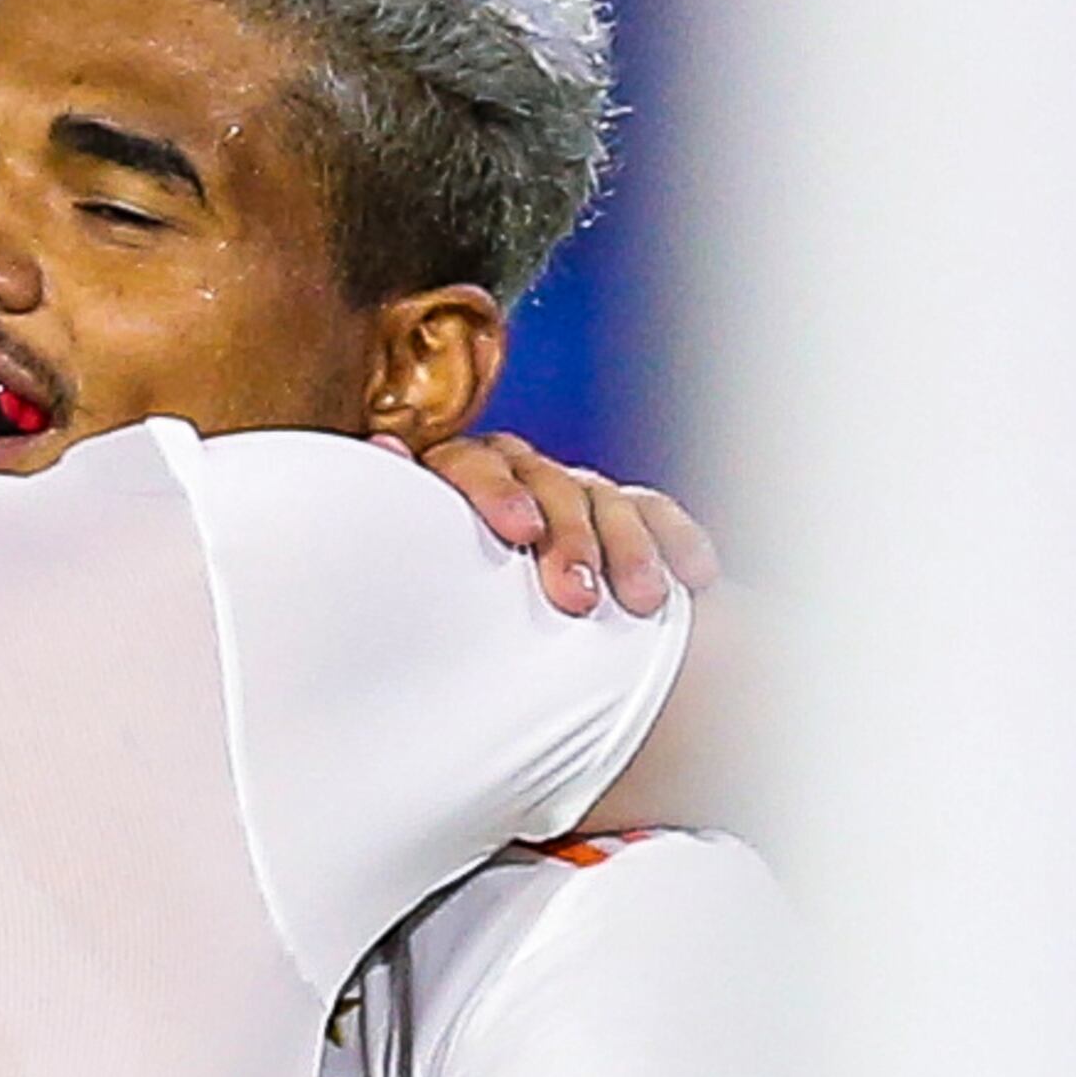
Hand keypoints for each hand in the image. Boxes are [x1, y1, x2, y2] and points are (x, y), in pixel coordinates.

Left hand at [384, 433, 718, 617]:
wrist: (495, 628)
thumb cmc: (443, 603)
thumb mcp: (416, 569)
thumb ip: (401, 521)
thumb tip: (379, 448)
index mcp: (459, 478)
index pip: (475, 464)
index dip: (498, 493)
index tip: (521, 532)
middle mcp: (520, 475)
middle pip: (549, 485)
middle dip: (570, 540)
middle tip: (577, 600)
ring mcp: (577, 491)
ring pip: (607, 503)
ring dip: (628, 552)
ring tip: (640, 606)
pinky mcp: (629, 514)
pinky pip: (657, 515)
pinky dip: (676, 542)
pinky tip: (696, 576)